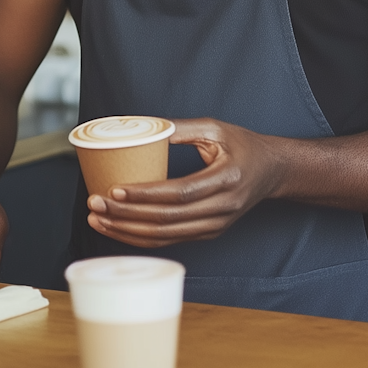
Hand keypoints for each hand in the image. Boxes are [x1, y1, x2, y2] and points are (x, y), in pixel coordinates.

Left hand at [86, 118, 286, 247]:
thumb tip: (144, 127)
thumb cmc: (243, 146)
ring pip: (165, 236)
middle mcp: (222, 209)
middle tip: (95, 203)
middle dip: (126, 214)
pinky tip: (118, 229)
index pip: (180, 193)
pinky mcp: (208, 233)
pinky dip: (141, 237)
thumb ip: (182, 128)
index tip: (115, 188)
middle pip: (167, 219)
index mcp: (226, 180)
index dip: (145, 194)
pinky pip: (170, 240)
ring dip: (128, 230)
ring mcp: (215, 226)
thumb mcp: (217, 128)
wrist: (272, 171)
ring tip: (98, 218)